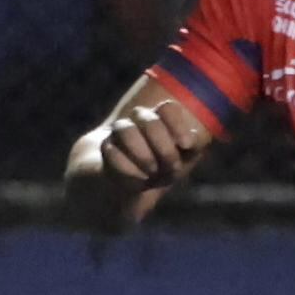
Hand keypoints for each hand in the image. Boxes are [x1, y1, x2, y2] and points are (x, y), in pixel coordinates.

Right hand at [81, 101, 206, 193]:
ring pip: (125, 130)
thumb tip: (189, 140)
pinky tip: (138, 180)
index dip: (177, 125)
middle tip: (171, 166)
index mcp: (161, 119)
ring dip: (143, 155)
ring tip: (152, 173)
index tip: (186, 145)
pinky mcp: (102, 149)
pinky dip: (127, 168)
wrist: (129, 185)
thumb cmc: (162, 170)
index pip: (167, 108)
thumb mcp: (183, 161)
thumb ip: (193, 147)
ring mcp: (117, 133)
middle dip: (164, 147)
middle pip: (148, 119)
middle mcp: (138, 121)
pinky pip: (110, 151)